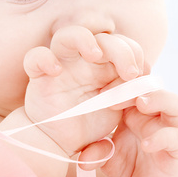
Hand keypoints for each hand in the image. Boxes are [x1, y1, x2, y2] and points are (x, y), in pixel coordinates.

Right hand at [22, 26, 144, 153]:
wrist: (62, 141)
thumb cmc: (90, 121)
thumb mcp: (118, 108)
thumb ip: (131, 93)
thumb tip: (143, 81)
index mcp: (104, 63)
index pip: (123, 43)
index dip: (134, 54)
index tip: (139, 77)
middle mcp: (83, 59)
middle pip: (101, 36)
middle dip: (121, 50)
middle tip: (130, 73)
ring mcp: (60, 64)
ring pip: (67, 35)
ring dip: (84, 40)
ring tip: (96, 54)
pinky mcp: (38, 77)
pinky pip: (34, 57)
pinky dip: (44, 59)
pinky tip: (55, 70)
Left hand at [79, 90, 177, 176]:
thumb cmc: (134, 167)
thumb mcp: (109, 157)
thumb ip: (96, 152)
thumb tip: (82, 158)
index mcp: (137, 112)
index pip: (131, 87)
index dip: (118, 83)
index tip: (99, 89)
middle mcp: (156, 117)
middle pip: (153, 89)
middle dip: (135, 85)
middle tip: (116, 91)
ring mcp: (171, 131)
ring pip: (176, 105)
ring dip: (159, 99)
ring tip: (142, 103)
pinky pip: (175, 138)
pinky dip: (161, 138)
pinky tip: (147, 144)